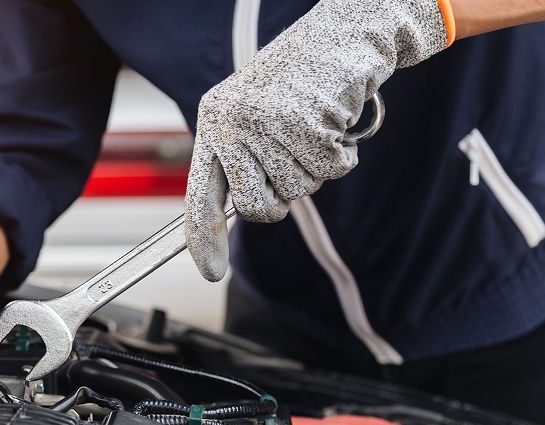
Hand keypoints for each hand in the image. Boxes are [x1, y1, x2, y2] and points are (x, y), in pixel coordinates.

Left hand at [183, 0, 452, 280]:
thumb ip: (240, 160)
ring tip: (314, 126)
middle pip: (256, 207)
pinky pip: (330, 171)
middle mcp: (233, 122)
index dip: (202, 238)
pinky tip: (334, 121)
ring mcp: (268, 123)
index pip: (199, 194)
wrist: (344, 33)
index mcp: (214, 121)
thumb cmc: (300, 81)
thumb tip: (238, 214)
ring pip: (298, 191)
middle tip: (293, 159)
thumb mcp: (255, 115)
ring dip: (316, 167)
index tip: (210, 272)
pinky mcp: (306, 121)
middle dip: (281, 197)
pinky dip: (341, 154)